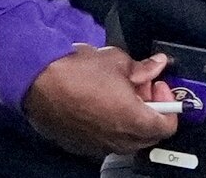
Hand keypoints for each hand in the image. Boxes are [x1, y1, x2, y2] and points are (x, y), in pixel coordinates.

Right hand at [22, 44, 176, 156]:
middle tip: (144, 89)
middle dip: (152, 112)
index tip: (159, 87)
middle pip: (149, 135)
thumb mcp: (118, 61)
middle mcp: (115, 138)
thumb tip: (157, 65)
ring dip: (132, 120)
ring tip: (122, 94)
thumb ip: (143, 68)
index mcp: (131, 119)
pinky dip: (112, 126)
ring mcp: (96, 145)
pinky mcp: (79, 144)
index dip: (169, 105)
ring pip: (127, 140)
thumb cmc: (76, 70)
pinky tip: (102, 104)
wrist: (36, 81)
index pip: (167, 126)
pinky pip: (105, 141)